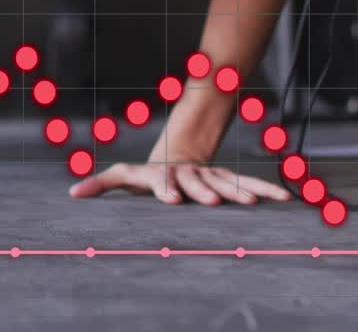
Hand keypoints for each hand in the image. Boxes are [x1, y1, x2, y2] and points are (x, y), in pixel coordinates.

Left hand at [69, 161, 291, 205]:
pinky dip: (265, 190)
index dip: (166, 189)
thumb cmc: (148, 172)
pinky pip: (248, 184)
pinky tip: (284, 198)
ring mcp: (210, 176)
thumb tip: (72, 193)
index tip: (170, 200)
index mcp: (163, 176)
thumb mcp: (124, 175)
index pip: (163, 182)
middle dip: (203, 191)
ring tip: (252, 203)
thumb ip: (100, 184)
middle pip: (196, 182)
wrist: (179, 153)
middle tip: (212, 202)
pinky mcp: (228, 180)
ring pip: (225, 183)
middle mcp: (189, 175)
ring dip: (239, 192)